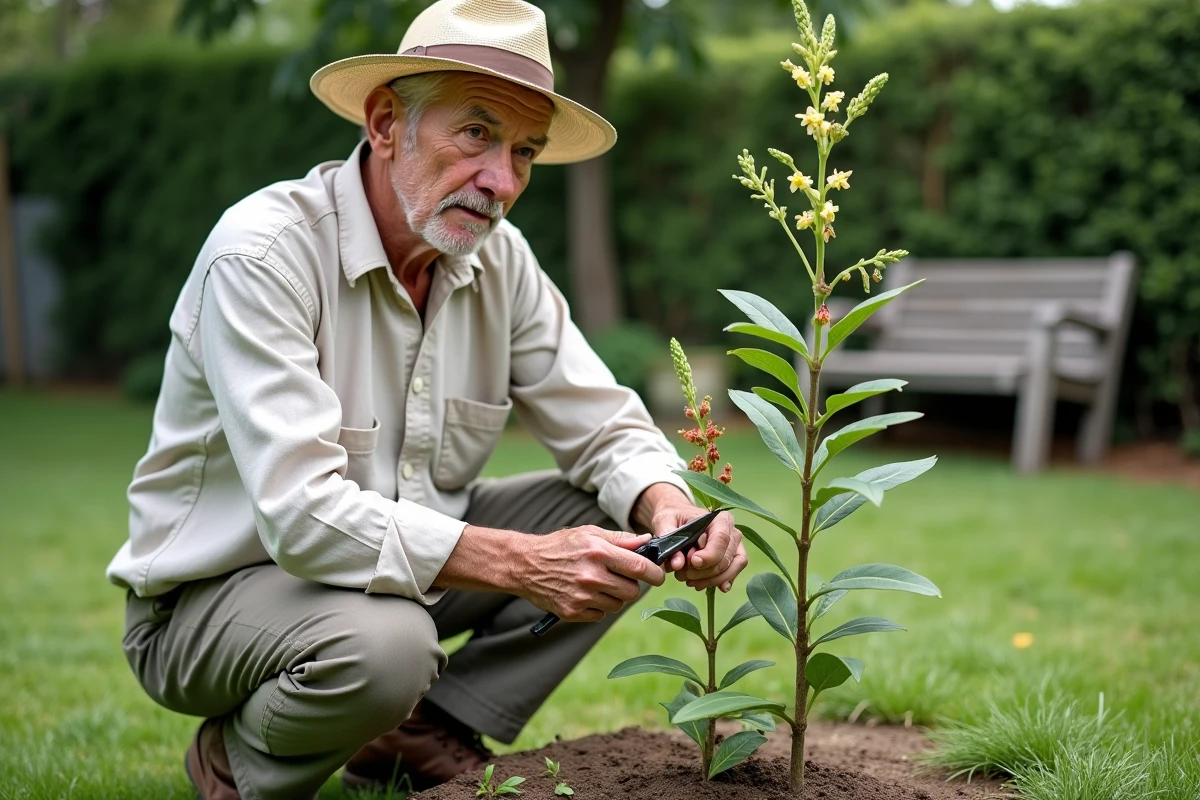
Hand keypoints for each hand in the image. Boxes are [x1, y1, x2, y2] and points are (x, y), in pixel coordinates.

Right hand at [518, 526, 665, 622]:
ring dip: (615, 597)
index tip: (658, 575)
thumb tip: (648, 540)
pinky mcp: (572, 612)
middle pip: (631, 591)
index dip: (655, 574)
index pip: (639, 568)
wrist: (526, 564)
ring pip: (617, 605)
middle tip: (620, 577)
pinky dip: (598, 607)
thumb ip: (621, 539)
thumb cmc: (560, 546)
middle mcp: (591, 575)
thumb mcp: (589, 533)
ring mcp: (581, 596)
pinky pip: (600, 615)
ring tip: (599, 584)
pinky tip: (586, 594)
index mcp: (598, 552)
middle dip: (632, 586)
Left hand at [650, 504, 746, 592]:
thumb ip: (669, 539)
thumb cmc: (674, 517)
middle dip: (702, 572)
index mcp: (719, 519)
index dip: (708, 556)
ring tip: (687, 579)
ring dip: (708, 580)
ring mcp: (735, 547)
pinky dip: (716, 583)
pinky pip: (731, 575)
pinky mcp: (733, 560)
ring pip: (730, 569)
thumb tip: (678, 564)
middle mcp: (732, 532)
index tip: (692, 562)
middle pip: (725, 559)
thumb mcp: (665, 521)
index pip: (721, 540)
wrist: (678, 518)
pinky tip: (700, 585)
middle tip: (681, 573)